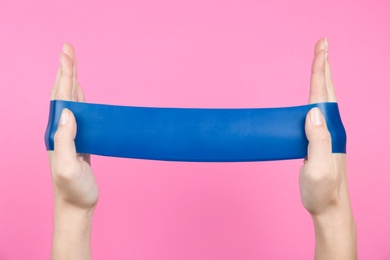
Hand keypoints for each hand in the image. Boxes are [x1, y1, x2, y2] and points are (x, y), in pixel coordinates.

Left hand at [48, 43, 97, 258]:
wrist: (77, 203)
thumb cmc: (73, 189)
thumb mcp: (65, 166)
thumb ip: (64, 139)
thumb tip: (68, 111)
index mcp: (56, 131)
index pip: (60, 97)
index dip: (64, 74)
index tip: (66, 53)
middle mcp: (60, 128)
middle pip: (62, 92)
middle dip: (66, 69)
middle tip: (69, 48)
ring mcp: (71, 133)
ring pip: (71, 99)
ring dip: (72, 79)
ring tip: (72, 62)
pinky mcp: (81, 139)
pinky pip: (80, 112)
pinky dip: (80, 97)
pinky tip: (81, 91)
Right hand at [299, 38, 355, 258]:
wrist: (328, 207)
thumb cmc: (322, 191)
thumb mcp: (318, 167)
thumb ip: (318, 140)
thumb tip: (313, 111)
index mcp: (330, 130)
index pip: (322, 94)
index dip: (321, 69)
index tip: (322, 47)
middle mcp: (330, 128)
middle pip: (326, 90)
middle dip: (324, 65)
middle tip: (323, 44)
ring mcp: (325, 134)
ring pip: (322, 99)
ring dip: (320, 78)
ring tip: (319, 62)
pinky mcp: (317, 141)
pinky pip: (314, 113)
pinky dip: (313, 97)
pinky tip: (311, 97)